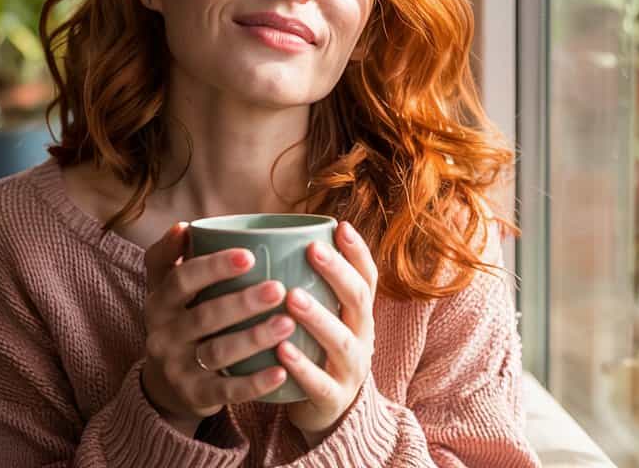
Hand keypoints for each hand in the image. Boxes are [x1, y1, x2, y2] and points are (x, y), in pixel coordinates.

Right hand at [141, 222, 295, 436]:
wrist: (166, 384)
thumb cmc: (178, 321)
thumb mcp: (165, 290)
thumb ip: (170, 257)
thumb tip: (184, 227)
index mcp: (159, 302)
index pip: (181, 280)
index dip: (213, 267)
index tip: (249, 255)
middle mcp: (162, 335)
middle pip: (203, 317)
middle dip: (242, 302)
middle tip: (279, 289)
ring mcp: (178, 368)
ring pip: (218, 352)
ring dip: (254, 338)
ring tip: (287, 323)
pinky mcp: (195, 396)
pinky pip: (227, 391)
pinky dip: (255, 383)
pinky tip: (282, 371)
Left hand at [279, 221, 377, 445]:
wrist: (327, 412)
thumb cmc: (316, 352)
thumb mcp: (323, 318)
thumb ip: (307, 284)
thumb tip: (271, 236)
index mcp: (358, 315)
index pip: (367, 278)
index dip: (357, 252)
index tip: (340, 227)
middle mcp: (361, 338)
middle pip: (358, 302)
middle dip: (338, 274)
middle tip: (312, 250)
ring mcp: (350, 370)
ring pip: (340, 342)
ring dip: (317, 317)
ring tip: (292, 297)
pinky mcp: (332, 399)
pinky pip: (319, 383)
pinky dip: (301, 366)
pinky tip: (281, 349)